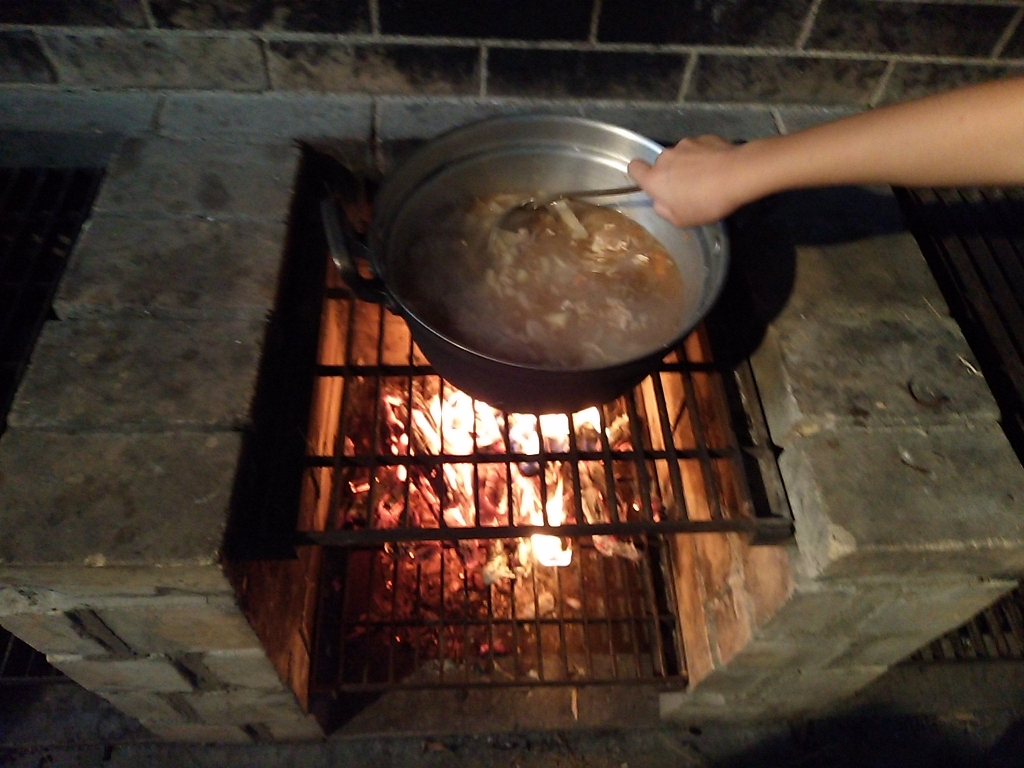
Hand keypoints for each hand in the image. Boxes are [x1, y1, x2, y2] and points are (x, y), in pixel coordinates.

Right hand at [627, 135, 748, 227]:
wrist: (738, 174)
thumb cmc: (705, 203)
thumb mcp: (680, 220)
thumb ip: (663, 209)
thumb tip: (660, 200)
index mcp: (655, 178)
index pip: (634, 168)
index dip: (640, 174)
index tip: (652, 183)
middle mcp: (666, 157)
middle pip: (661, 163)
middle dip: (671, 173)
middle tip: (688, 188)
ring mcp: (686, 144)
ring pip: (681, 155)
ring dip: (688, 164)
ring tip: (707, 177)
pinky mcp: (705, 137)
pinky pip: (699, 149)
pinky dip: (705, 156)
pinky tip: (719, 167)